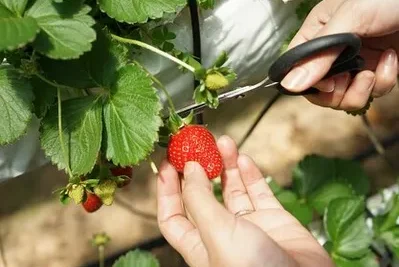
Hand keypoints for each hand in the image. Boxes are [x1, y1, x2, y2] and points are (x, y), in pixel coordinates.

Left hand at [156, 135, 332, 266]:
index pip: (172, 216)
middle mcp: (221, 235)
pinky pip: (258, 192)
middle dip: (199, 170)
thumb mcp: (217, 234)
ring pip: (232, 190)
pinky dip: (250, 174)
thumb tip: (189, 170)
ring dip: (226, 165)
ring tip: (223, 142)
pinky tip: (243, 159)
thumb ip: (200, 200)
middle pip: (203, 197)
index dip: (167, 190)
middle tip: (195, 144)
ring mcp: (249, 227)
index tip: (168, 163)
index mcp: (200, 246)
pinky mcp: (274, 220)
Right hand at [281, 0, 398, 110]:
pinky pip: (373, 92)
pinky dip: (384, 81)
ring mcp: (355, 63)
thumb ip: (320, 53)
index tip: (327, 82)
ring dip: (361, 90)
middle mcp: (333, 51)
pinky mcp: (377, 71)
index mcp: (318, 33)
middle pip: (319, 90)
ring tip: (372, 71)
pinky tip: (391, 58)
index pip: (297, 68)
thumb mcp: (350, 19)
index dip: (308, 82)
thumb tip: (291, 83)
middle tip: (350, 79)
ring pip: (344, 97)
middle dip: (336, 93)